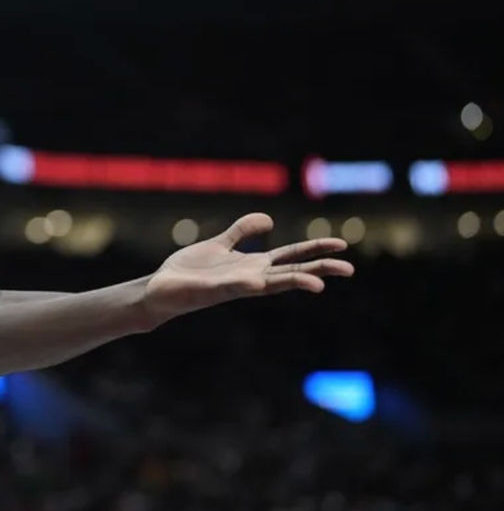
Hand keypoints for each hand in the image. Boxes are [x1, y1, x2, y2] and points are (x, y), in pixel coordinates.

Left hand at [144, 213, 353, 324]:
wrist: (161, 289)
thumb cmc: (191, 271)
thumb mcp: (220, 245)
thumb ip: (241, 232)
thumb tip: (270, 219)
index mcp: (252, 266)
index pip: (292, 257)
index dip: (316, 249)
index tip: (343, 244)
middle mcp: (248, 278)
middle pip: (290, 273)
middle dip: (319, 270)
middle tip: (349, 269)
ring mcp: (232, 286)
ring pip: (269, 284)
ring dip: (292, 283)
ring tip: (318, 284)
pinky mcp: (211, 291)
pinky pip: (231, 287)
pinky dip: (244, 284)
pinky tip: (257, 280)